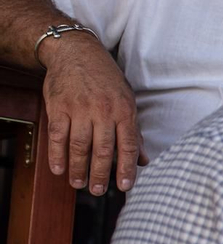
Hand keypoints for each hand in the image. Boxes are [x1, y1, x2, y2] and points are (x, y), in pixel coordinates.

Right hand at [40, 37, 141, 194]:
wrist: (76, 52)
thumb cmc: (106, 79)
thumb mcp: (127, 99)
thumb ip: (134, 131)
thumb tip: (144, 160)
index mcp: (124, 110)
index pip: (128, 145)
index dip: (126, 168)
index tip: (125, 186)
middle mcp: (103, 111)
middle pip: (103, 149)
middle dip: (100, 174)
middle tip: (98, 191)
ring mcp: (79, 109)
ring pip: (80, 145)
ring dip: (78, 168)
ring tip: (78, 184)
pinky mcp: (58, 107)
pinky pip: (57, 135)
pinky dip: (57, 154)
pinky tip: (59, 169)